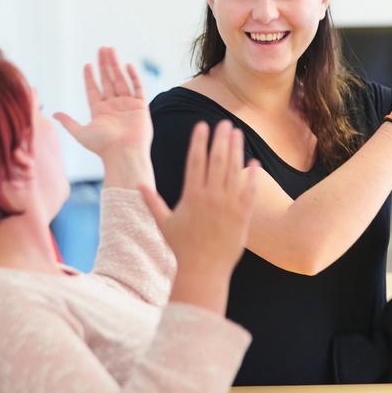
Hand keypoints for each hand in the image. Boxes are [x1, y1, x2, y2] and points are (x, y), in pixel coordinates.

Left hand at [55, 47, 151, 158]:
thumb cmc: (103, 146)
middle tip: (102, 49)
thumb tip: (54, 113)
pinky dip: (133, 77)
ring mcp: (127, 105)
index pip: (94, 90)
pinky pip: (137, 88)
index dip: (90, 77)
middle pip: (108, 80)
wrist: (124, 154)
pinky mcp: (140, 107)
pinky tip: (127, 65)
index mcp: (100, 111)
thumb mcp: (81, 133)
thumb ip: (69, 122)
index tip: (87, 64)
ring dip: (115, 65)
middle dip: (104, 65)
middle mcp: (114, 106)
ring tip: (111, 50)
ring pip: (120, 80)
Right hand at [139, 120, 257, 276]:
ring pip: (234, 171)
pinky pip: (250, 190)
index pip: (195, 161)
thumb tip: (137, 186)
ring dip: (236, 150)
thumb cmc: (182, 248)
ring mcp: (228, 205)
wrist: (204, 270)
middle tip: (224, 123)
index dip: (199, 141)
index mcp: (191, 196)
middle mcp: (211, 197)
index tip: (202, 125)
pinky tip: (253, 161)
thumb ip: (152, 202)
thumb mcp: (164, 223)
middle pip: (217, 160)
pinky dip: (252, 175)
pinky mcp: (242, 214)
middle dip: (220, 139)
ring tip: (237, 133)